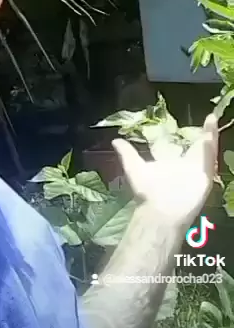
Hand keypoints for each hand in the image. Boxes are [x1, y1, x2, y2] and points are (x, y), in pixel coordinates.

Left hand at [111, 114, 218, 229]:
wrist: (159, 210)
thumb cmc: (148, 192)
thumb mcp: (135, 168)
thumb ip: (127, 154)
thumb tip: (115, 141)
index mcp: (178, 164)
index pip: (189, 146)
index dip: (194, 135)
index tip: (196, 122)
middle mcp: (191, 168)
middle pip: (203, 147)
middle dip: (208, 133)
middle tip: (211, 118)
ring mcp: (199, 172)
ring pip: (208, 150)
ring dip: (211, 135)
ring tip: (212, 119)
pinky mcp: (204, 176)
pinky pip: (210, 159)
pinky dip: (210, 146)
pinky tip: (210, 134)